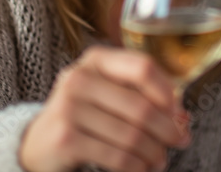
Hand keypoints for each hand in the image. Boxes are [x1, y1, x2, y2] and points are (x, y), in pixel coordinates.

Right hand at [18, 46, 189, 171]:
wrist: (38, 144)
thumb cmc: (84, 117)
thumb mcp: (109, 96)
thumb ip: (144, 98)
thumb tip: (183, 118)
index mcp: (96, 60)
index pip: (143, 68)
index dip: (167, 92)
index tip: (180, 112)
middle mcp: (79, 78)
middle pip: (141, 106)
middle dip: (168, 129)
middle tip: (180, 141)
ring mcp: (69, 107)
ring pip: (132, 135)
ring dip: (154, 152)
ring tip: (160, 160)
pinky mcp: (66, 138)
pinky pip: (117, 156)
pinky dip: (137, 167)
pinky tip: (142, 168)